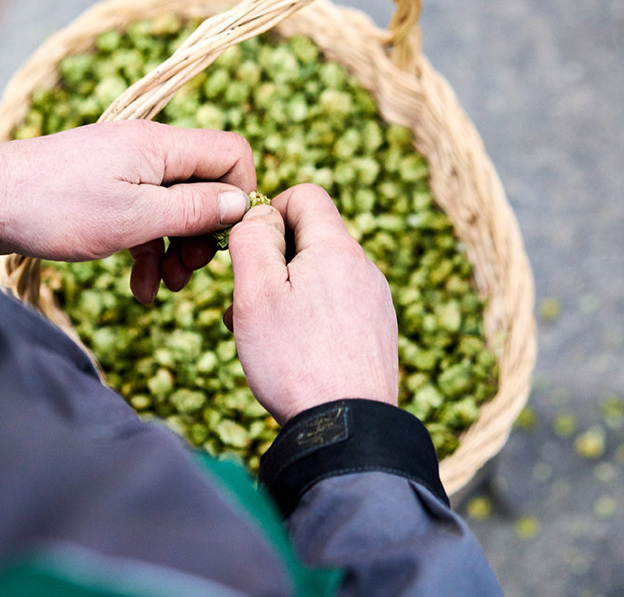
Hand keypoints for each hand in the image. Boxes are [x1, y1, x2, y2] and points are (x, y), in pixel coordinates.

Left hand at [0, 121, 254, 301]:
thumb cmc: (56, 207)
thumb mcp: (135, 218)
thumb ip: (194, 209)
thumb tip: (242, 203)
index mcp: (161, 145)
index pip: (231, 152)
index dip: (240, 194)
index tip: (227, 238)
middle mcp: (147, 150)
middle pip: (205, 183)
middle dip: (205, 232)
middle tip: (189, 272)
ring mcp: (123, 169)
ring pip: (173, 206)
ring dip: (175, 249)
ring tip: (164, 287)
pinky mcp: (102, 190)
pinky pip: (142, 217)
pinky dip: (146, 250)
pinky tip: (138, 286)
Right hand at [226, 184, 398, 424]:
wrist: (347, 428)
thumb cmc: (294, 360)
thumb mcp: (256, 293)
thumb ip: (253, 240)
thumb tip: (260, 215)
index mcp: (337, 249)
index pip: (305, 195)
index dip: (269, 211)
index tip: (249, 248)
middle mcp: (365, 268)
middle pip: (311, 238)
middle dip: (272, 261)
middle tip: (247, 302)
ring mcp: (375, 302)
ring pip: (320, 275)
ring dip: (286, 293)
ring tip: (263, 335)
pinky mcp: (377, 332)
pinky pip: (336, 306)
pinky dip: (308, 317)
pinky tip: (292, 353)